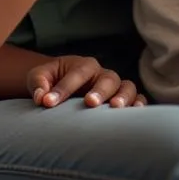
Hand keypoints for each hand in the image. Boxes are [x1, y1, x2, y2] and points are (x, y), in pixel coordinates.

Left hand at [27, 55, 144, 108]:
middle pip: (107, 78)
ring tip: (115, 108)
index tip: (48, 103)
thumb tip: (40, 97)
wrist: (64, 86)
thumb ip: (38, 83)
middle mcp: (102, 74)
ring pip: (127, 87)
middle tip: (89, 103)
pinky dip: (140, 105)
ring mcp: (116, 87)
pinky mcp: (125, 100)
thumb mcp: (39, 78)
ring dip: (123, 97)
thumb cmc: (52, 81)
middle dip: (99, 91)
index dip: (63, 88)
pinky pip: (139, 100)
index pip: (75, 74)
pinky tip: (136, 115)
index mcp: (83, 64)